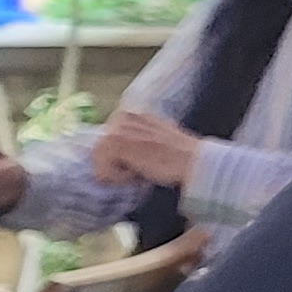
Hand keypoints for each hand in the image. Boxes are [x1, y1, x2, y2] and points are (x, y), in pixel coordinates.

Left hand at [86, 110, 201, 190]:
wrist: (193, 161)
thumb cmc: (177, 156)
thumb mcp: (153, 138)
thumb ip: (134, 138)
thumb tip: (115, 153)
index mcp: (132, 112)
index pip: (106, 140)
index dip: (118, 157)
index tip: (139, 161)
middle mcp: (122, 115)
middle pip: (98, 151)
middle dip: (115, 165)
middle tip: (141, 168)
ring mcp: (118, 128)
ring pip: (99, 161)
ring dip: (118, 173)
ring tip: (141, 169)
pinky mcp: (116, 143)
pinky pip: (101, 171)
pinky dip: (118, 178)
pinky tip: (138, 172)